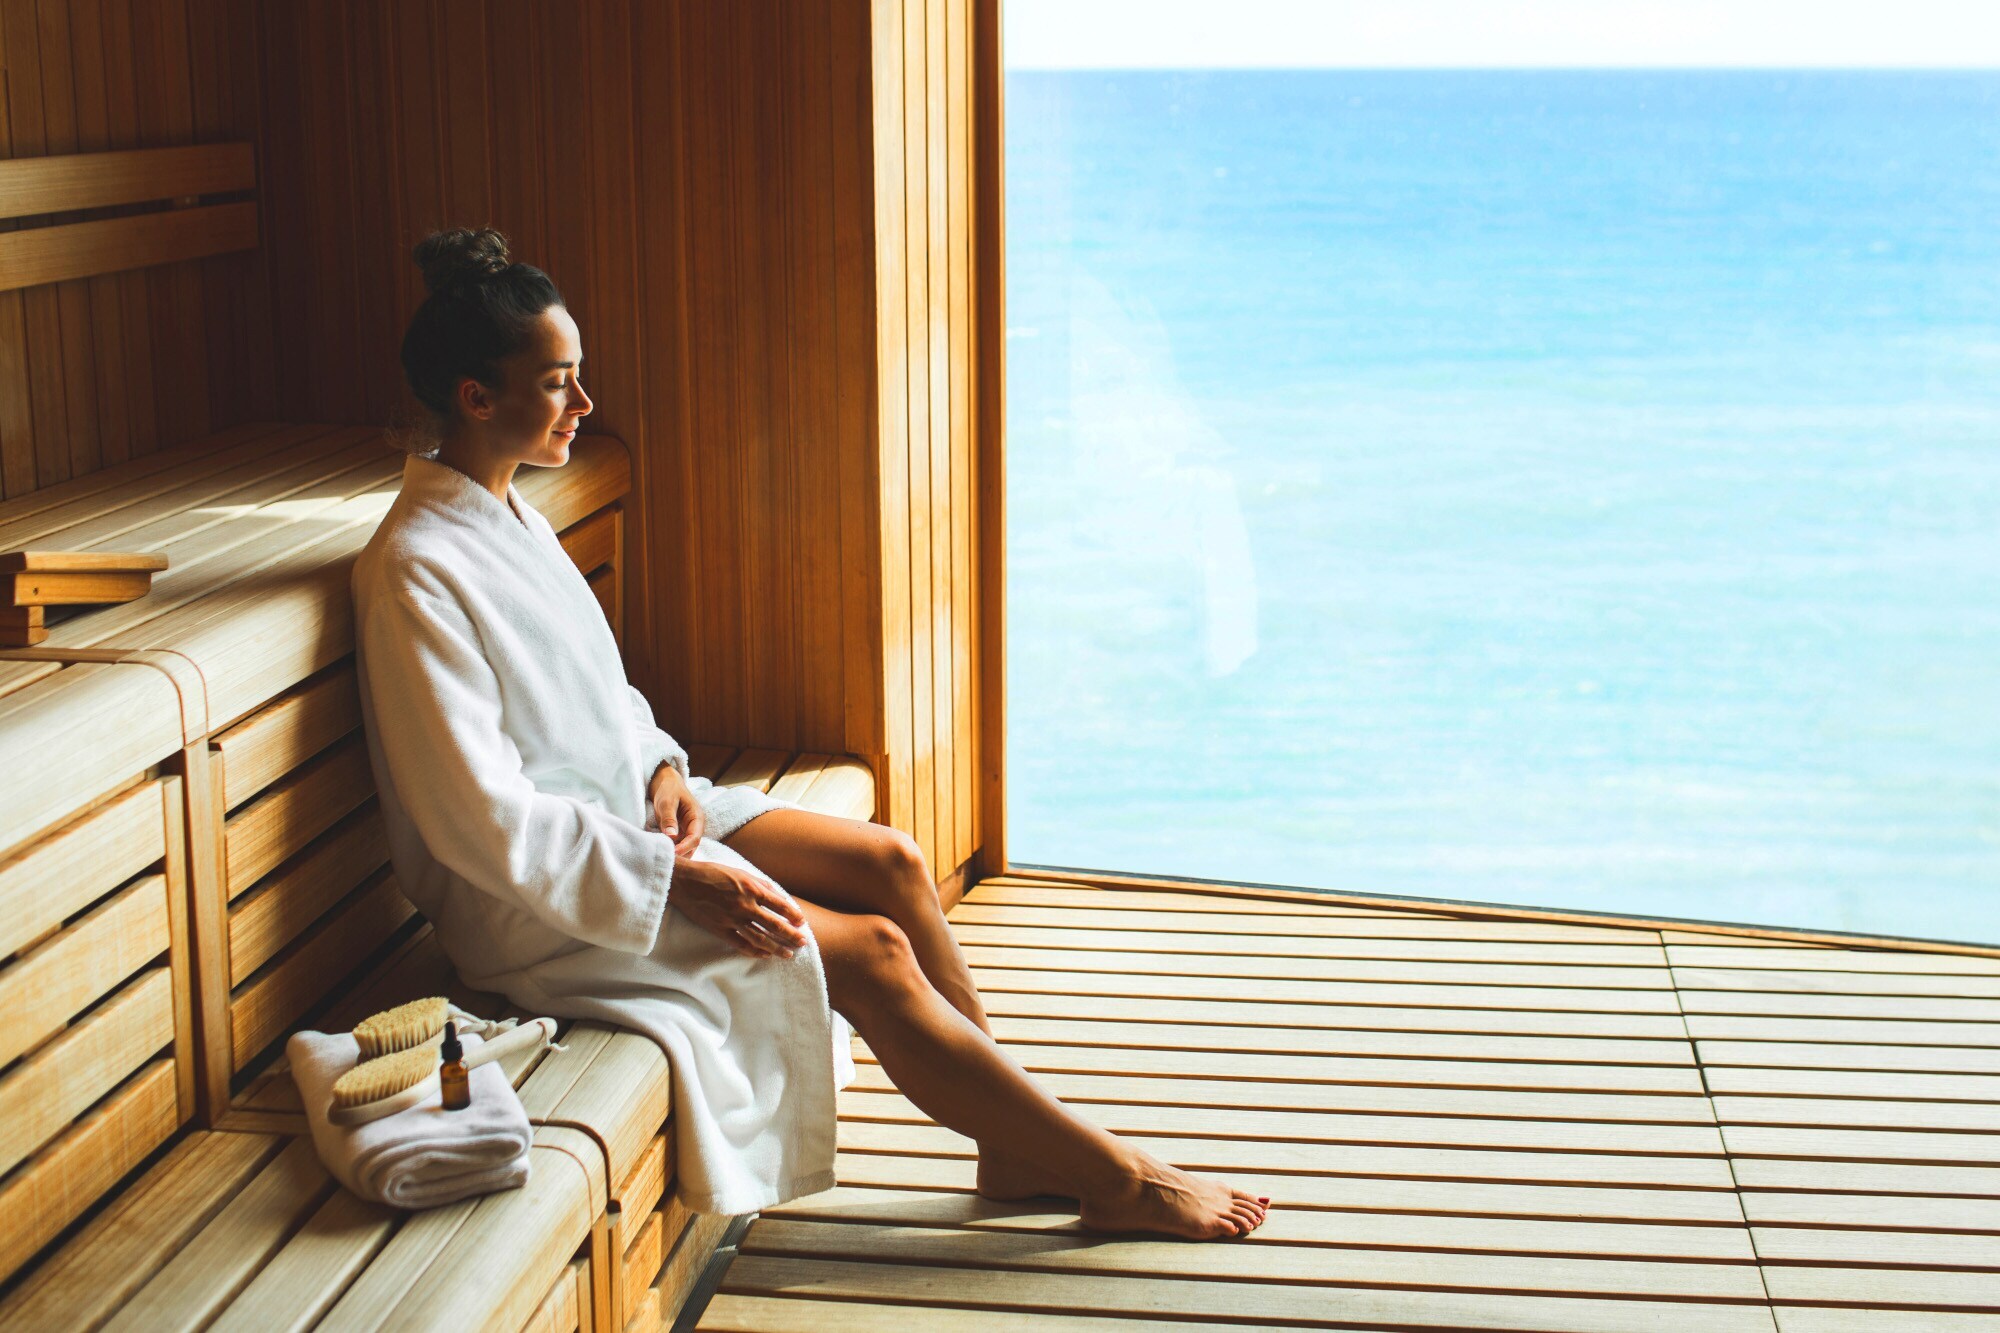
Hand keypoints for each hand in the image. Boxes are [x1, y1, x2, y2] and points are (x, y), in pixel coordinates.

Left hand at [649, 763, 704, 856]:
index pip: (695, 838)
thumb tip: (671, 836)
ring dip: (676, 854)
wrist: (665, 782)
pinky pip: (677, 845)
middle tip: (665, 860)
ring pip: (685, 849)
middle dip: (681, 855)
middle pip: (691, 847)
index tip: (672, 854)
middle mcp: (694, 826)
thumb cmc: (668, 789)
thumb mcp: (667, 802)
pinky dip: (671, 850)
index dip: (684, 848)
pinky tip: (662, 853)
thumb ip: (669, 819)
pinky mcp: (679, 834)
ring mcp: (687, 831)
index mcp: (697, 817)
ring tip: (662, 859)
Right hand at [671, 856, 808, 959]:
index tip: (802, 923)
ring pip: (760, 939)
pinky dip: (754, 951)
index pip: (780, 905)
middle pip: (775, 925)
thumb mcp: (742, 873)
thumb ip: (761, 885)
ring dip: (777, 948)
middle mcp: (745, 906)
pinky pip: (741, 944)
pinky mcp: (720, 930)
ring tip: (789, 954)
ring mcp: (732, 920)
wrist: (685, 882)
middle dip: (791, 935)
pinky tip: (764, 955)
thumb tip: (779, 897)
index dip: (794, 916)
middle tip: (803, 942)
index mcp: (752, 889)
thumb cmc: (714, 873)